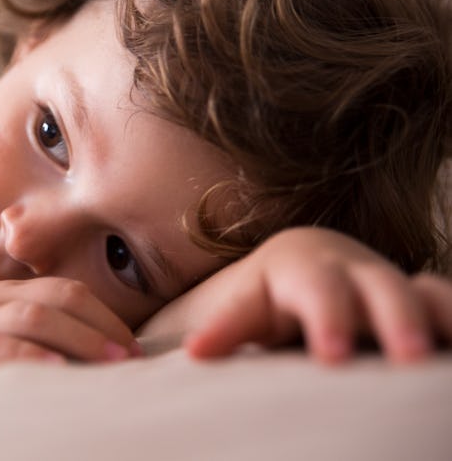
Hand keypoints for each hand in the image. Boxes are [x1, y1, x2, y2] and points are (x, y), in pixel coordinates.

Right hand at [0, 277, 141, 382]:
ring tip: (112, 364)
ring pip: (36, 317)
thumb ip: (28, 328)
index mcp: (9, 293)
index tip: (134, 346)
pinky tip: (54, 371)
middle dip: (104, 326)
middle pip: (62, 298)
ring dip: (80, 339)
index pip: (68, 291)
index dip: (106, 316)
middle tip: (135, 358)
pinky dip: (28, 356)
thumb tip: (87, 355)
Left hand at [142, 227, 451, 363]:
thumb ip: (226, 328)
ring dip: (438, 319)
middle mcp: (354, 272)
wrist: (310, 265)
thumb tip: (196, 352)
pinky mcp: (420, 305)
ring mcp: (392, 286)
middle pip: (382, 289)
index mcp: (305, 270)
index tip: (333, 355)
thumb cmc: (271, 296)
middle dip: (394, 319)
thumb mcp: (246, 308)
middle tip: (409, 357)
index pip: (315, 290)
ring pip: (421, 293)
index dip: (326, 318)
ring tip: (442, 356)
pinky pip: (444, 306)